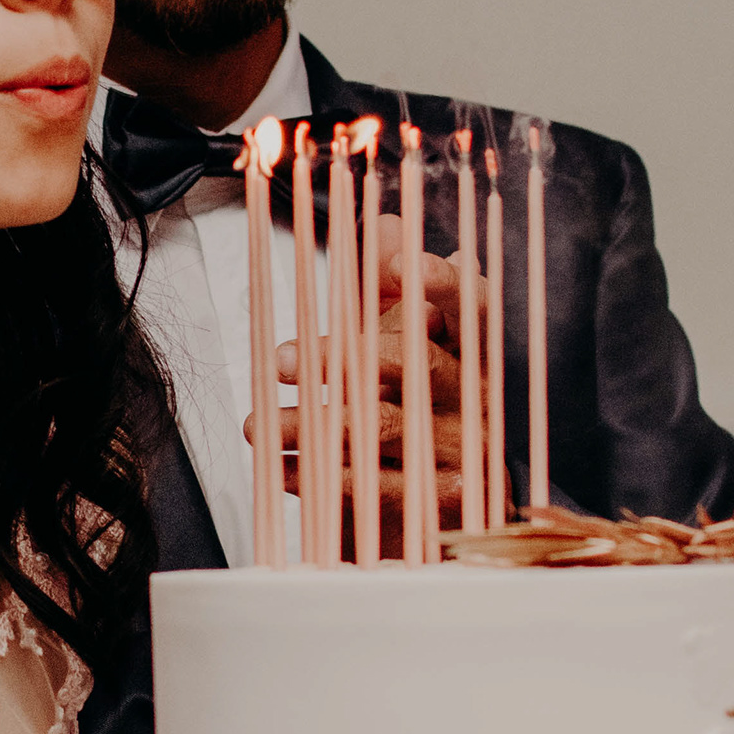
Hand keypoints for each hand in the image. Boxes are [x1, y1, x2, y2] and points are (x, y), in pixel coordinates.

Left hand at [259, 212, 466, 552]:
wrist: (437, 508)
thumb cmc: (409, 404)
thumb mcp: (399, 336)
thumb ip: (388, 281)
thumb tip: (384, 224)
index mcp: (471, 347)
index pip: (473, 306)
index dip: (442, 283)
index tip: (400, 266)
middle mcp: (475, 394)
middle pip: (416, 365)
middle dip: (343, 358)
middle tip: (280, 361)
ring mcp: (462, 451)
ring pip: (382, 429)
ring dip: (312, 425)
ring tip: (258, 426)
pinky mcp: (440, 504)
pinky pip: (374, 488)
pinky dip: (319, 478)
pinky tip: (282, 469)